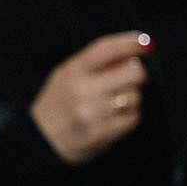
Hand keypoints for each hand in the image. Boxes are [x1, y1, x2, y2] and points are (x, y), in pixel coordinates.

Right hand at [33, 32, 151, 164]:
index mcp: (73, 71)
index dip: (130, 43)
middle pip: (133, 73)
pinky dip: (129, 117)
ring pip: (135, 96)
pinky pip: (133, 118)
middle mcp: (83, 90)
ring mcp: (93, 113)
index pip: (107, 49)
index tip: (146, 43)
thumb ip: (95, 64)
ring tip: (114, 103)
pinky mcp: (102, 134)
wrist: (40, 142)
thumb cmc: (57, 105)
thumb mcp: (66, 76)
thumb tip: (131, 55)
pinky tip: (114, 118)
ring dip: (131, 98)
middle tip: (130, 79)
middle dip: (137, 74)